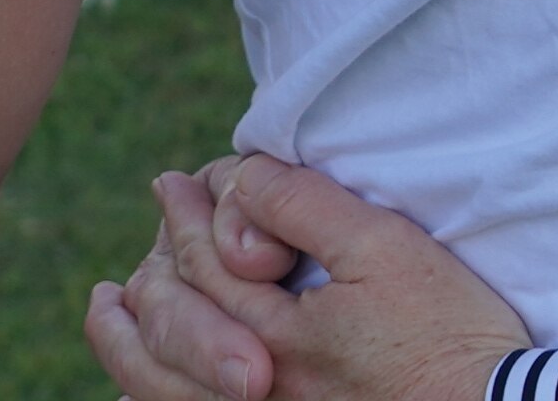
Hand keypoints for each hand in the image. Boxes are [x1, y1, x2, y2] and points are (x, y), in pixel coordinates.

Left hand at [94, 152, 528, 400]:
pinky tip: (144, 385)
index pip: (206, 263)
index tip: (175, 181)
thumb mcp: (384, 248)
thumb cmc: (447, 332)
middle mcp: (252, 391)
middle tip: (147, 228)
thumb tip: (241, 177)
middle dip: (155, 267)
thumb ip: (305, 209)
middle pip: (171, 327)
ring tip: (109, 309)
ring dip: (127, 343)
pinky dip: (155, 397)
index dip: (188, 214)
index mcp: (272, 335)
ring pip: (161, 389)